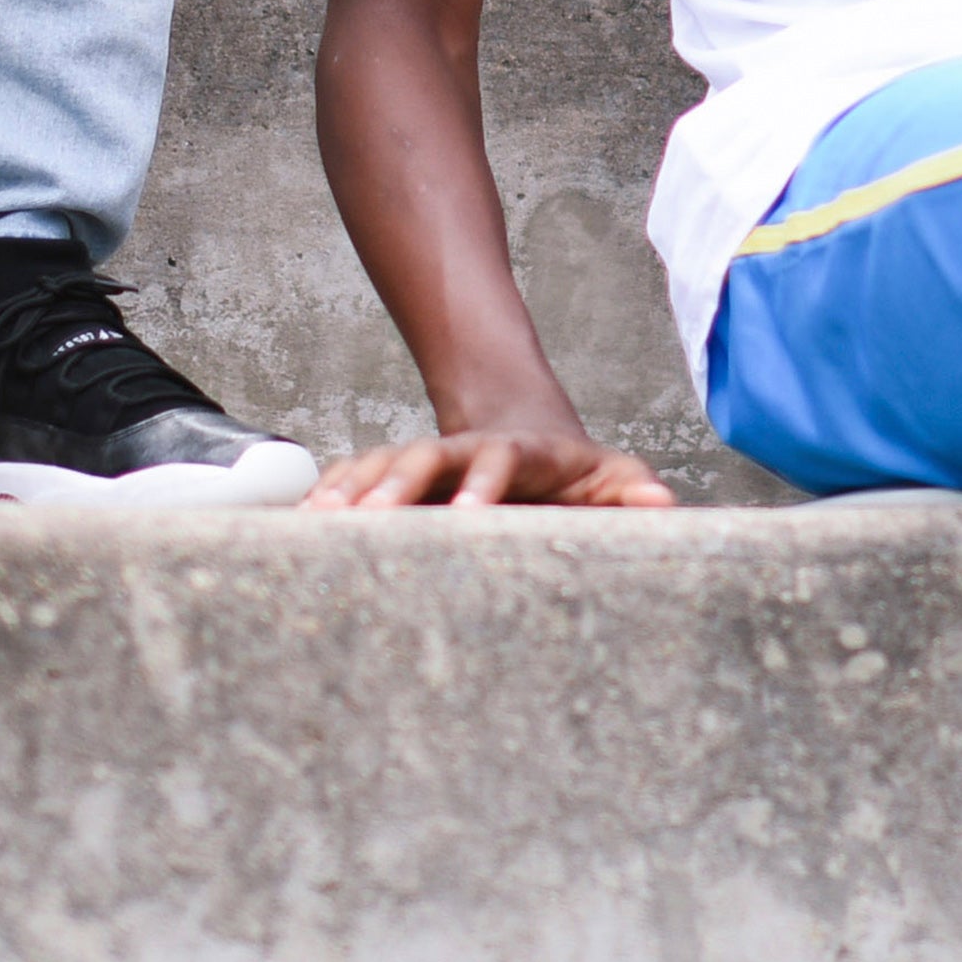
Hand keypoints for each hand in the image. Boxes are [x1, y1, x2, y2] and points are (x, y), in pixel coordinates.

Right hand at [305, 427, 676, 510]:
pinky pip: (354, 481)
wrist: (523, 434)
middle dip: (398, 485)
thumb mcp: (608, 477)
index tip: (470, 514)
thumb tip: (665, 503)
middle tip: (371, 520)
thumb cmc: (570, 474)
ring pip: (381, 465)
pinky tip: (296, 527)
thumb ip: (633, 490)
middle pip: (425, 457)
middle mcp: (462, 451)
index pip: (498, 460)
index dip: (483, 483)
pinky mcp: (394, 479)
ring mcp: (425, 461)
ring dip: (352, 489)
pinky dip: (327, 498)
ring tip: (319, 521)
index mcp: (516, 455)